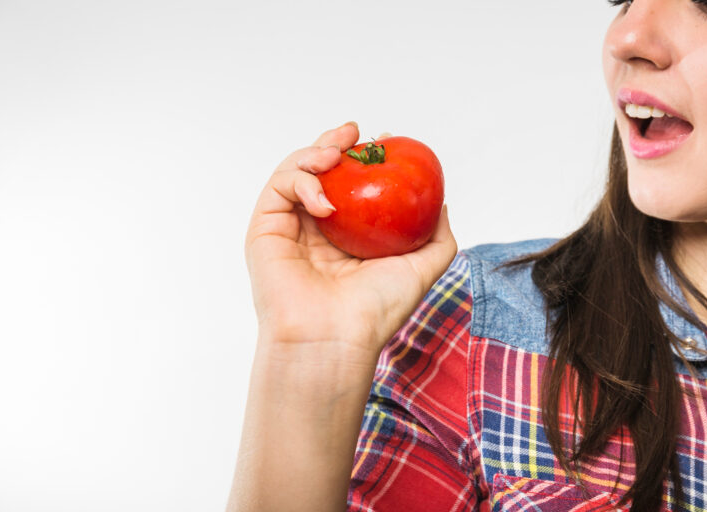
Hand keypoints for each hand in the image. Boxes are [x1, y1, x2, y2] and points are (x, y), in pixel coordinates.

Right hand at [244, 122, 456, 362]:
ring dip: (314, 152)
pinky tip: (325, 202)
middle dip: (335, 143)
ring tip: (336, 154)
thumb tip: (441, 203)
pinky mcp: (265, 228)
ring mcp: (289, 227)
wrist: (334, 338)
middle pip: (321, 171)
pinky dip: (301, 181)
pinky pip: (279, 186)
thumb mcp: (422, 268)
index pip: (352, 185)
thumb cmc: (376, 309)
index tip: (384, 142)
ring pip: (295, 171)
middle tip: (354, 133)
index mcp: (348, 235)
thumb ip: (437, 236)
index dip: (364, 158)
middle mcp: (317, 229)